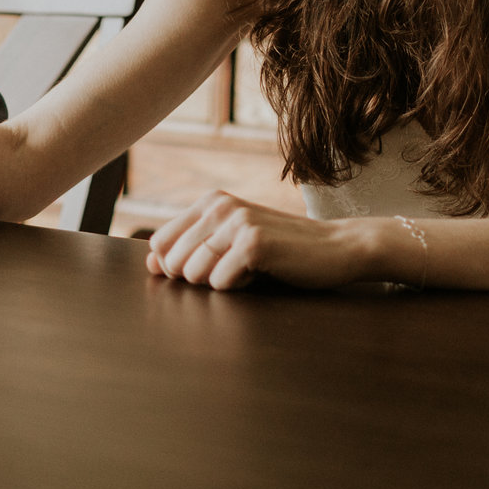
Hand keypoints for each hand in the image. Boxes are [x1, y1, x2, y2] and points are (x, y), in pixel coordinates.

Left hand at [144, 190, 373, 290]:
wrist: (336, 248)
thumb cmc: (284, 249)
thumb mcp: (234, 239)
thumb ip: (193, 246)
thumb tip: (152, 262)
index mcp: (211, 201)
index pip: (160, 244)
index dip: (175, 267)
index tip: (210, 268)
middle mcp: (220, 206)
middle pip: (174, 263)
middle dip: (199, 278)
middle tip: (237, 268)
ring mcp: (236, 222)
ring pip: (194, 274)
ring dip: (221, 282)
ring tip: (250, 269)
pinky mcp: (253, 243)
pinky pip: (220, 283)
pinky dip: (239, 287)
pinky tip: (263, 272)